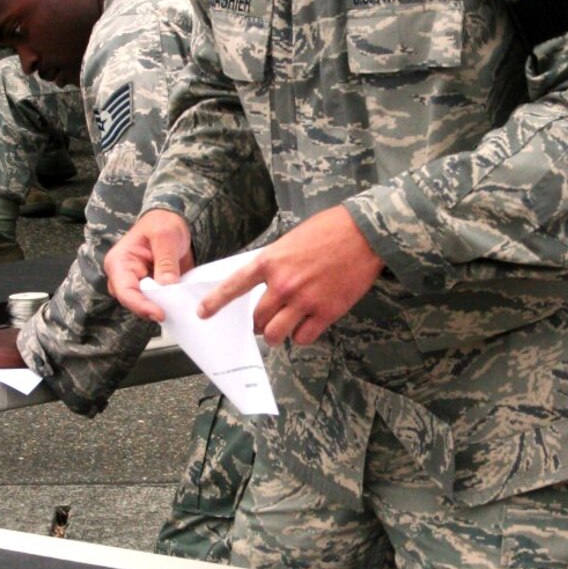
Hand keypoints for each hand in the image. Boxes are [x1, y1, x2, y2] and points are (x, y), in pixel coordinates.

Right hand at [104, 209, 194, 321]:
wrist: (172, 223)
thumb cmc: (163, 223)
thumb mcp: (166, 236)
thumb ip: (165, 260)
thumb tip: (167, 285)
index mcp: (119, 262)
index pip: (125, 291)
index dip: (141, 305)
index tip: (160, 313)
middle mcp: (123, 276)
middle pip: (132, 302)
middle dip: (150, 309)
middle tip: (170, 313)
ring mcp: (135, 284)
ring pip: (143, 305)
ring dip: (159, 308)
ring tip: (176, 309)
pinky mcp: (149, 289)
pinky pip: (155, 302)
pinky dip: (166, 305)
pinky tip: (178, 306)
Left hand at [196, 206, 384, 346]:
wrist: (363, 233)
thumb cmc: (329, 230)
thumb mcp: (290, 241)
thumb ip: (275, 264)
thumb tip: (267, 284)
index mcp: (270, 262)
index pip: (234, 286)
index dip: (216, 302)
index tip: (203, 314)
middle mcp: (283, 284)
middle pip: (258, 319)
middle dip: (259, 323)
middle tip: (265, 321)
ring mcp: (304, 300)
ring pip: (276, 334)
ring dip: (276, 335)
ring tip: (283, 328)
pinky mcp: (326, 312)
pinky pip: (303, 338)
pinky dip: (301, 336)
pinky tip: (307, 326)